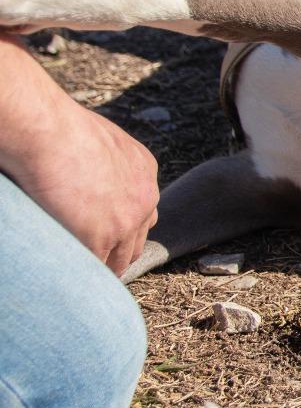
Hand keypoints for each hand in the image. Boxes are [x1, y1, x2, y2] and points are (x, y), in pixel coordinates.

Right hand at [0, 38, 158, 274]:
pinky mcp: (102, 238)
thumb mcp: (96, 139)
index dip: (124, 228)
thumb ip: (101, 160)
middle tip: (99, 266)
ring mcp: (126, 221)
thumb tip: (78, 170)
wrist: (48, 130)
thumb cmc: (58, 126)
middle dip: (118, 252)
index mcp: (144, 172)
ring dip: (104, 269)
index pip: (142, 211)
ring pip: (121, 259)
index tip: (108, 237)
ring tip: (86, 282)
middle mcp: (144, 198)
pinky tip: (71, 280)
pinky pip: (96, 267)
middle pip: (137, 240)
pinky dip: (84, 275)